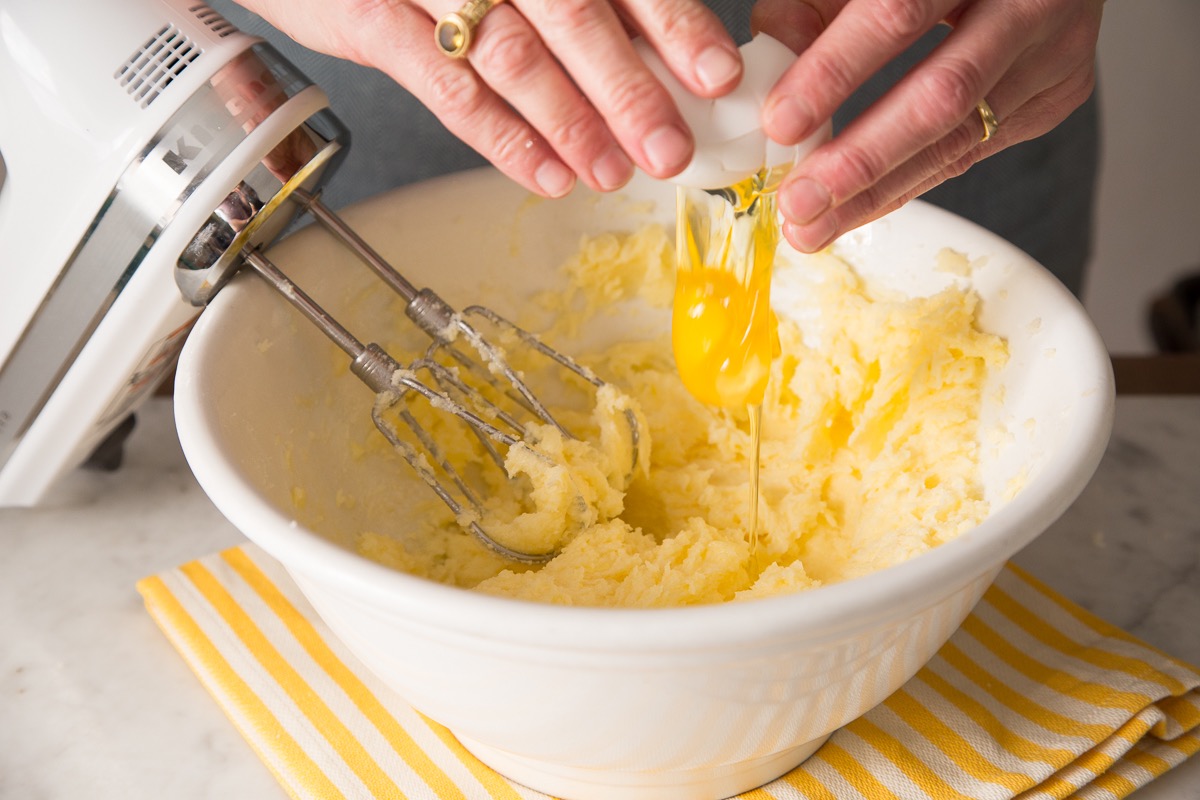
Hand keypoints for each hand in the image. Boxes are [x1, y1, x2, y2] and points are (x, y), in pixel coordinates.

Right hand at [233, 0, 742, 197]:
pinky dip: (501, 139)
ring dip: (570, 123)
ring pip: (513, 56)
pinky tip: (546, 176)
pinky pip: (446, 89)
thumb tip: (666, 58)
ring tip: (613, 173)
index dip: (675, 24)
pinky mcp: (373, 18)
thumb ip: (587, 2)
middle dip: (630, 91)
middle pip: (575, 16)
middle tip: (670, 150)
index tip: (719, 75)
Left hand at [751, 0, 1103, 251]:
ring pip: (960, 139)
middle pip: (941, 95)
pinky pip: (971, 152)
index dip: (836, 72)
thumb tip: (768, 71)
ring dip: (877, 194)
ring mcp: (1054, 51)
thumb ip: (812, 4)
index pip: (896, 14)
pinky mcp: (1058, 94)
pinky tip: (857, 208)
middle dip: (860, 159)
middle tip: (799, 202)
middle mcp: (1029, 0)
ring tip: (813, 226)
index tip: (781, 123)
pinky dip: (908, 183)